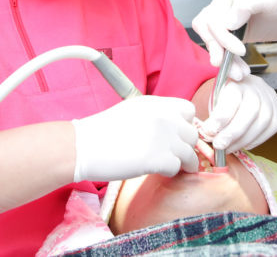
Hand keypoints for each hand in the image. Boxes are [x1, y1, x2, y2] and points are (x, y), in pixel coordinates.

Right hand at [72, 95, 197, 181]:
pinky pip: (177, 168)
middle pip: (192, 134)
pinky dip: (170, 172)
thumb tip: (174, 126)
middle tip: (178, 154)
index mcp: (157, 103)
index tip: (179, 135)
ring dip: (183, 162)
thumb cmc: (102, 131)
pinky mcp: (158, 158)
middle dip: (186, 146)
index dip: (185, 124)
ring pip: (189, 153)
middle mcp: (164, 116)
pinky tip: (158, 171)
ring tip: (174, 167)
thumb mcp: (133, 111)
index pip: (189, 110)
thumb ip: (156, 114)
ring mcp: (163, 137)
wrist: (84, 146)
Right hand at [191, 0, 276, 65]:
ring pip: (212, 40)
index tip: (240, 50)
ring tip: (238, 73)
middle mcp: (224, 5)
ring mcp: (228, 19)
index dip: (222, 36)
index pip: (213, 17)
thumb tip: (227, 22)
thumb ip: (248, 4)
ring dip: (222, 58)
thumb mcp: (272, 0)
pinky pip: (222, 47)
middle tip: (227, 67)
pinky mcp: (233, 33)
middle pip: (206, 29)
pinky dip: (229, 60)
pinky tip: (239, 69)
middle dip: (216, 49)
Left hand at [200, 74, 276, 152]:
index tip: (209, 130)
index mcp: (237, 81)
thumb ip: (211, 113)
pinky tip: (243, 144)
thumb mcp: (214, 98)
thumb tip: (207, 132)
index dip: (222, 116)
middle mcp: (257, 87)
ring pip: (262, 122)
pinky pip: (271, 129)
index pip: (233, 98)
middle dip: (233, 132)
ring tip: (228, 148)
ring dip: (243, 140)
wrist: (246, 92)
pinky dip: (256, 140)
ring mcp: (271, 99)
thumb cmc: (227, 99)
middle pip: (250, 111)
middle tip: (219, 145)